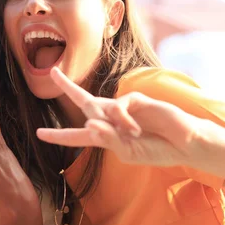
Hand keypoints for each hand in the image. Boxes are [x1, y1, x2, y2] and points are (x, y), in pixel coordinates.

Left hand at [36, 67, 202, 166]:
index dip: (59, 135)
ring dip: (112, 124)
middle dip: (67, 87)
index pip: (78, 136)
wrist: (185, 144)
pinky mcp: (136, 99)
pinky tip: (135, 128)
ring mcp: (123, 108)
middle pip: (84, 102)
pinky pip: (117, 106)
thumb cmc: (158, 151)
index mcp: (107, 137)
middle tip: (52, 72)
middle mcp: (112, 120)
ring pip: (99, 106)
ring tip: (134, 134)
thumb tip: (89, 123)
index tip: (39, 133)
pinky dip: (122, 119)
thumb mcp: (129, 152)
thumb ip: (108, 140)